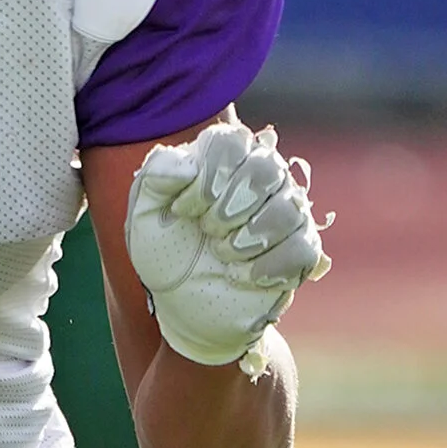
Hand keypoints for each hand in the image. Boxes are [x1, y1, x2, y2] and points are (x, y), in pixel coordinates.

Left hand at [126, 121, 328, 371]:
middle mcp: (264, 175)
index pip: (232, 142)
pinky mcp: (302, 250)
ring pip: (288, 209)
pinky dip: (266, 267)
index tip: (183, 210)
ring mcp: (288, 211)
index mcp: (226, 157)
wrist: (184, 304)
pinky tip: (240, 276)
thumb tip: (189, 163)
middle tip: (207, 231)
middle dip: (227, 209)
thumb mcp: (144, 213)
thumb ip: (156, 176)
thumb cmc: (167, 251)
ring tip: (221, 254)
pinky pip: (301, 249)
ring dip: (245, 240)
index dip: (207, 180)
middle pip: (266, 169)